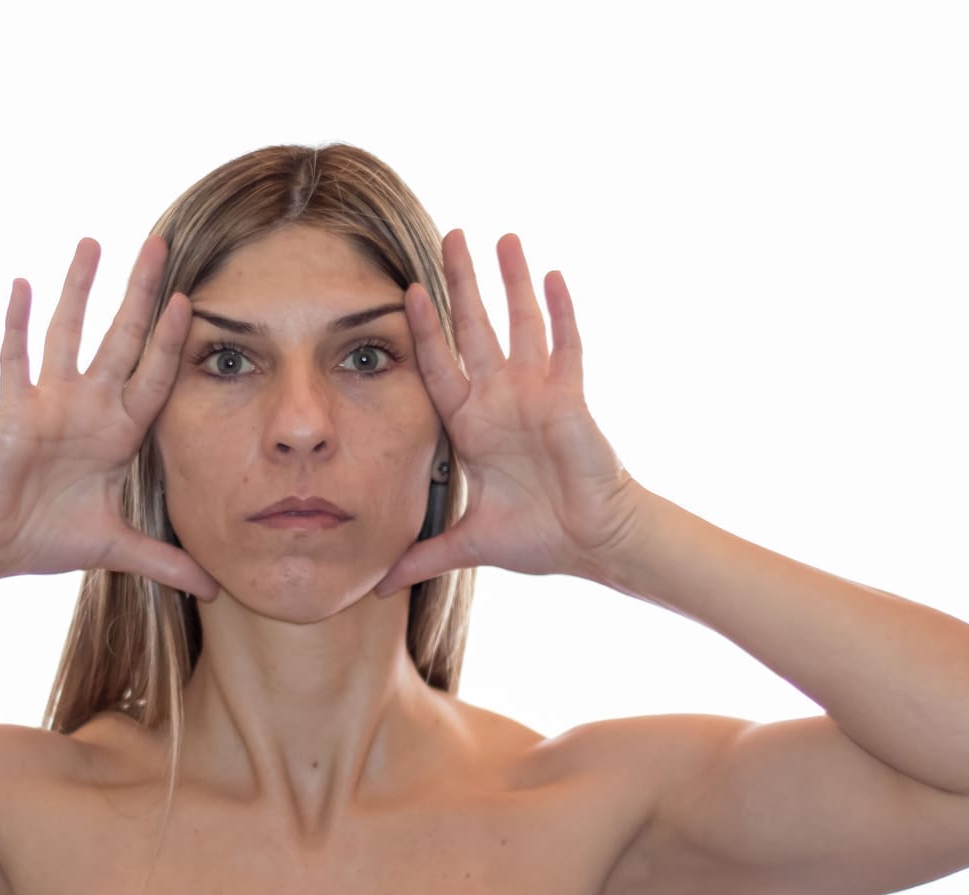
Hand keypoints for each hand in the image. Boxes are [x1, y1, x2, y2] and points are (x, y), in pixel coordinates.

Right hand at [0, 235, 218, 598]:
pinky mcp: (13, 413)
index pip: (154, 376)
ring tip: (93, 242)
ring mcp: (49, 404)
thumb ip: (165, 561)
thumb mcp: (117, 547)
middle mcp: (87, 407)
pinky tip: (19, 283)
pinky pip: (14, 362)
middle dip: (138, 294)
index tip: (193, 300)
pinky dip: (14, 325)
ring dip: (79, 290)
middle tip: (158, 242)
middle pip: (120, 338)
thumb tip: (214, 590)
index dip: (172, 342)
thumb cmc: (47, 535)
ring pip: (68, 334)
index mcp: (117, 432)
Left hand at [375, 230, 645, 594]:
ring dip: (512, 281)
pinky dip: (562, 312)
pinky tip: (554, 274)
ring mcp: (538, 394)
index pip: (439, 366)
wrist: (593, 544)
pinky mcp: (570, 400)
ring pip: (522, 325)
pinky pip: (566, 348)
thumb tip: (376, 586)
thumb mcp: (469, 543)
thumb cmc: (540, 537)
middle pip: (476, 328)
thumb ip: (423, 556)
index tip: (402, 293)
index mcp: (473, 425)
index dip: (422, 331)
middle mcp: (502, 400)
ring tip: (502, 236)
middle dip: (462, 283)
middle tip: (449, 234)